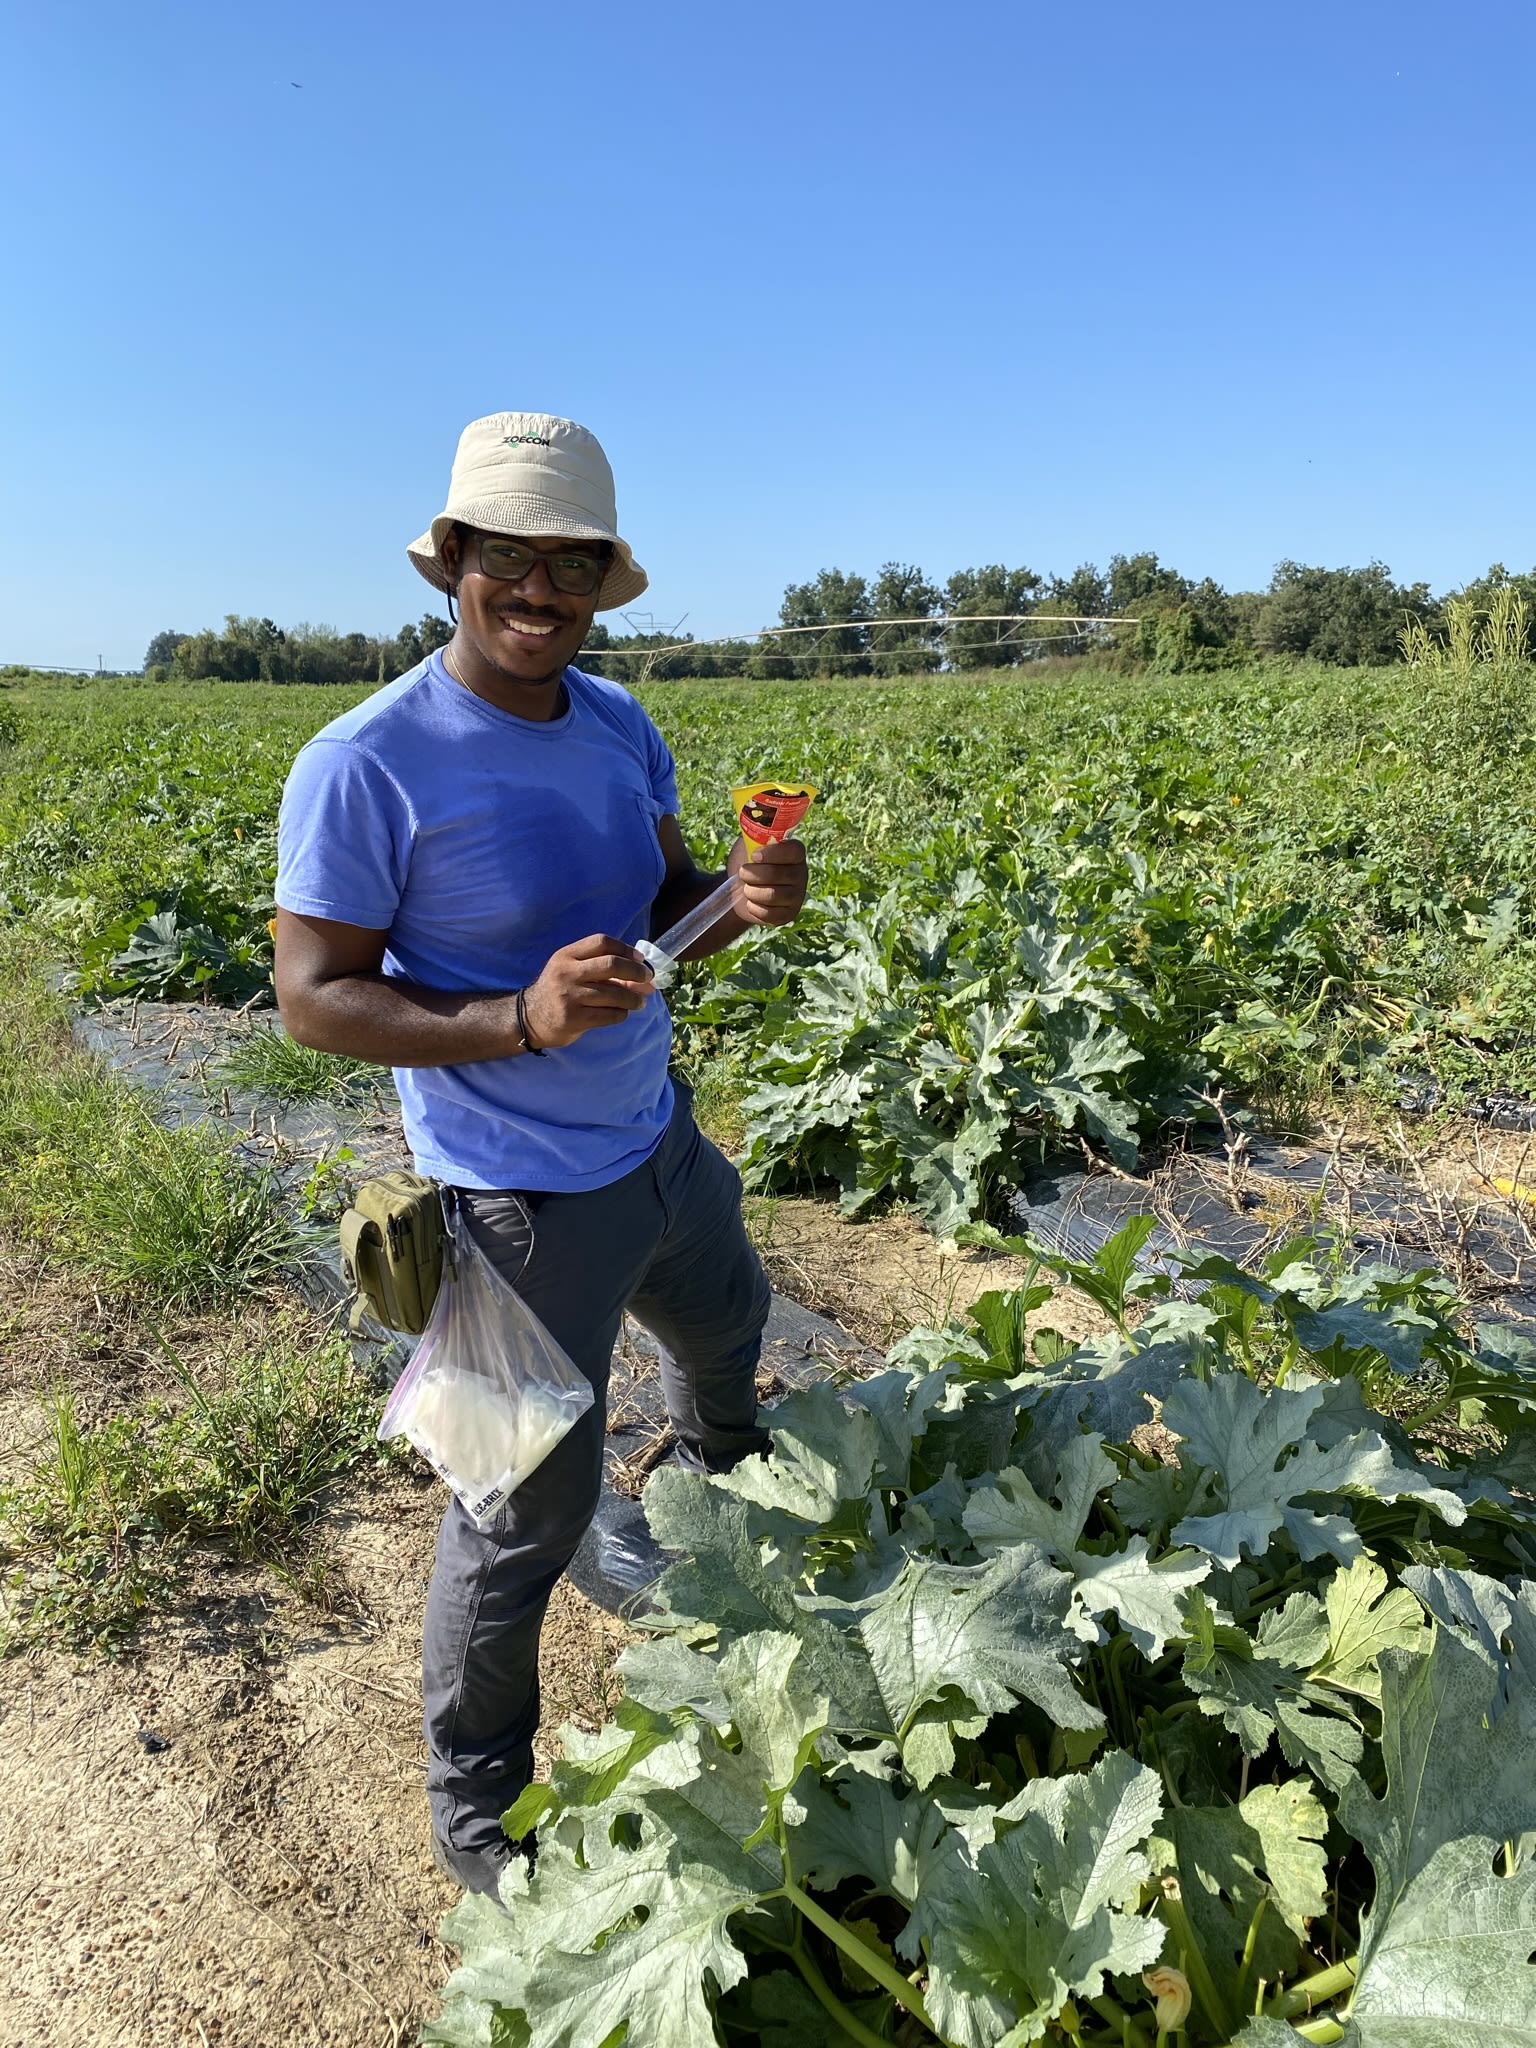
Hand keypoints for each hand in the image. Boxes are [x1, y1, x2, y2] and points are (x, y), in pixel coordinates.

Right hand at [521, 934, 654, 1047]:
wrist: (530, 1018)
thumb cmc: (559, 990)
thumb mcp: (572, 971)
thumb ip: (602, 968)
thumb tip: (644, 976)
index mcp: (566, 955)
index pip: (601, 942)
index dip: (625, 949)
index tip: (639, 958)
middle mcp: (567, 972)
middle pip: (611, 965)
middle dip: (635, 971)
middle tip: (647, 979)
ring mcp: (569, 996)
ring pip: (613, 994)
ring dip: (633, 999)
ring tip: (639, 1002)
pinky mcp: (573, 1018)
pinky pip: (609, 1015)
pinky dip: (621, 1014)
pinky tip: (621, 1013)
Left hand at [730, 836, 808, 928]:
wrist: (741, 890)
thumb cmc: (748, 863)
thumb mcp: (749, 844)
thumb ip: (753, 835)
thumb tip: (748, 819)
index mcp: (795, 853)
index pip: (794, 851)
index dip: (773, 853)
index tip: (754, 856)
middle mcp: (801, 873)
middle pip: (779, 874)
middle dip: (754, 874)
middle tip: (742, 872)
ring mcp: (797, 896)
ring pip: (773, 895)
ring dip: (752, 891)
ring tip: (746, 888)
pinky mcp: (789, 914)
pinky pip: (770, 914)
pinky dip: (754, 908)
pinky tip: (751, 902)